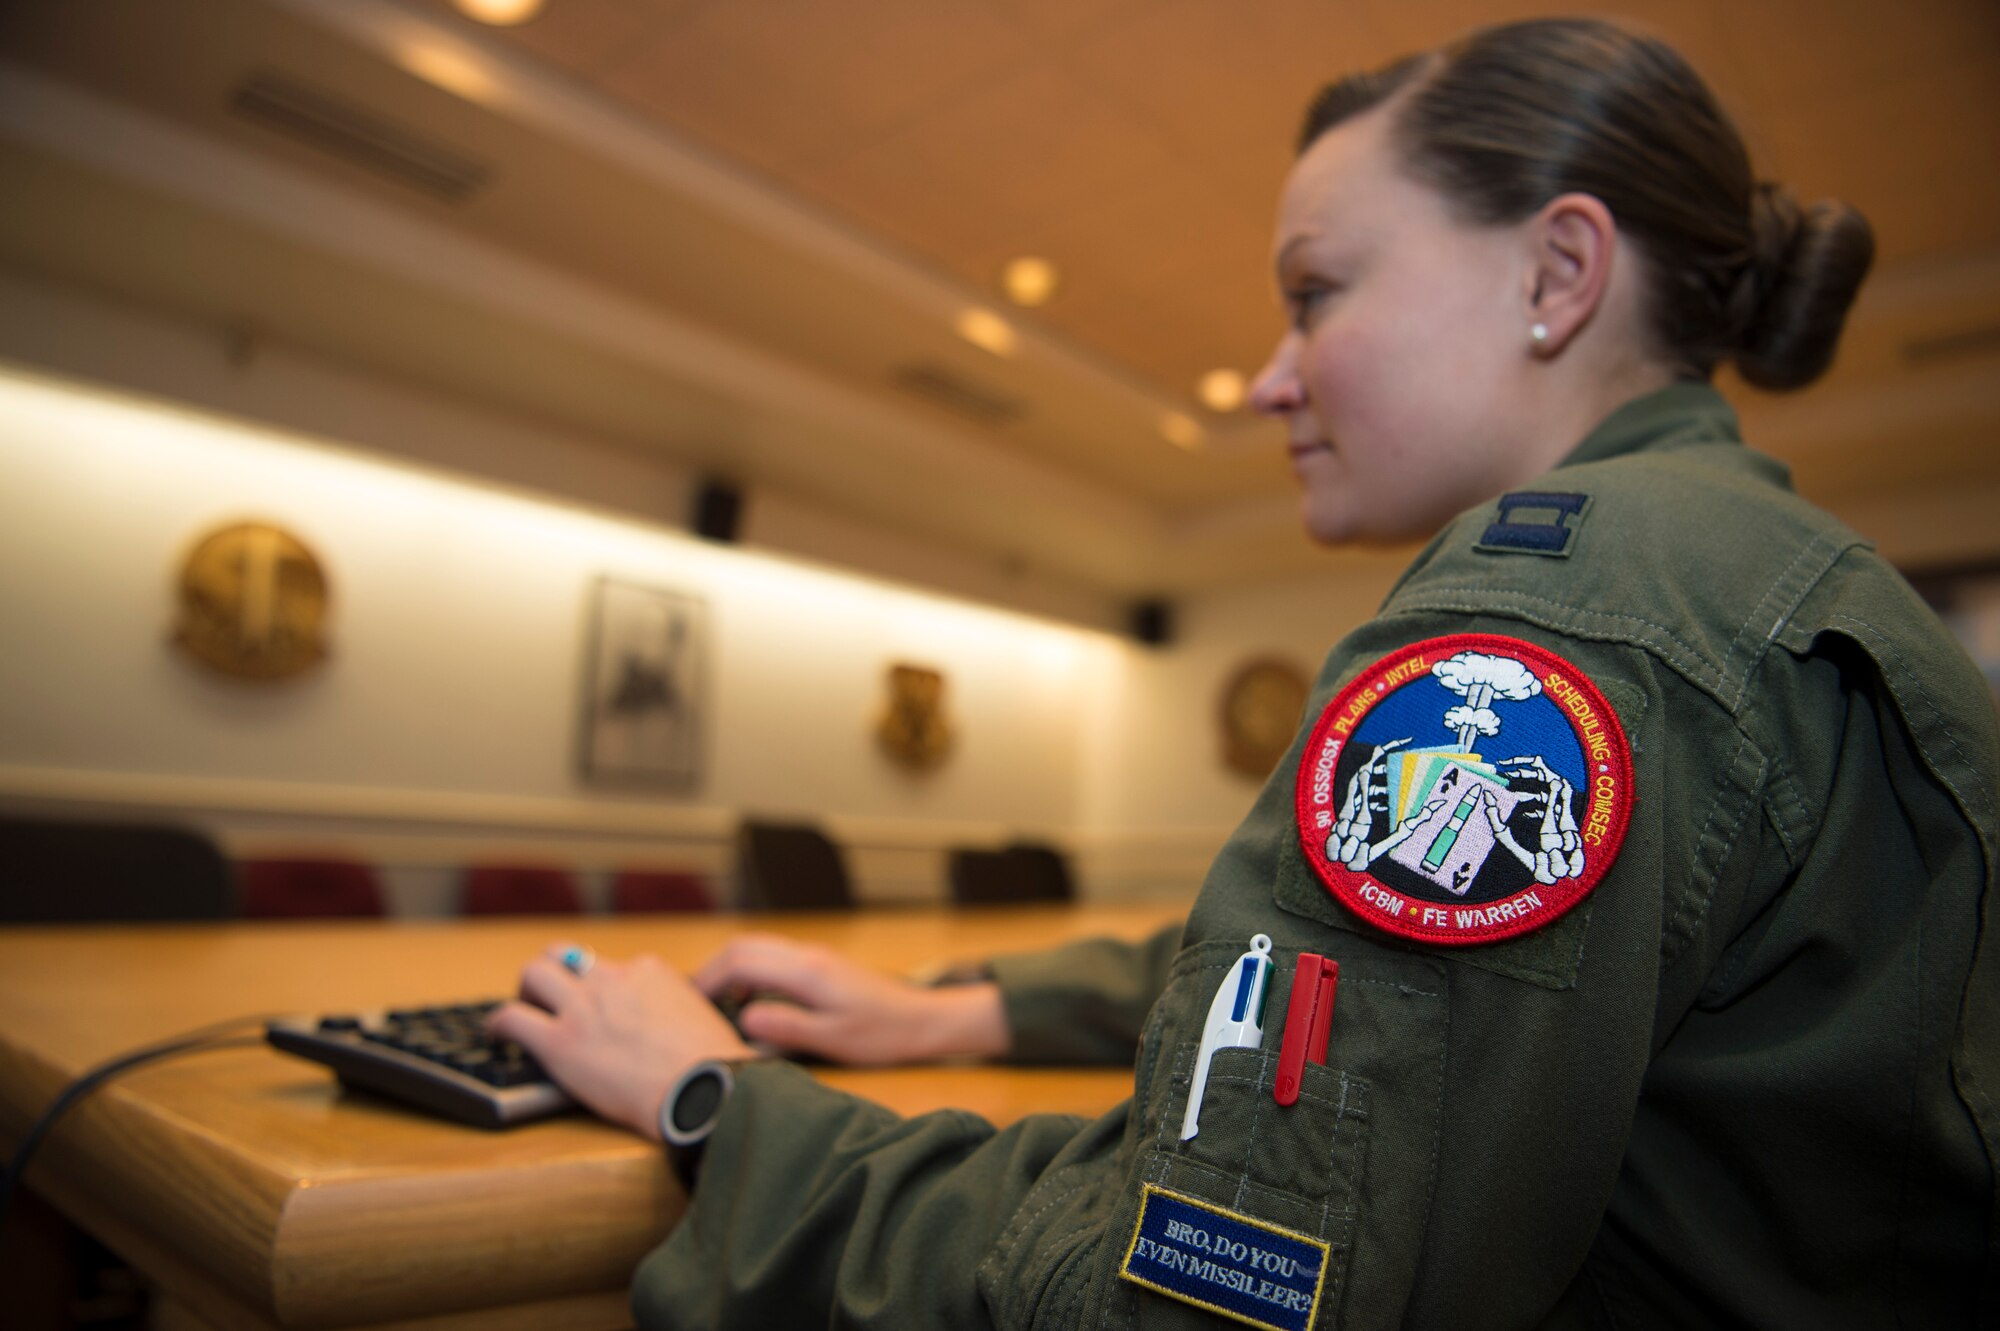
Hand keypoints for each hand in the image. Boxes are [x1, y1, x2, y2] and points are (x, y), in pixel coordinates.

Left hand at [487, 942, 756, 1139]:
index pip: (610, 966)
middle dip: (553, 973)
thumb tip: (671, 1018)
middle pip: (565, 955)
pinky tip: (500, 1035)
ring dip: (526, 990)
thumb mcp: (701, 1014)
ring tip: (524, 1011)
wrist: (703, 1093)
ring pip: (534, 973)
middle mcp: (611, 980)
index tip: (598, 1010)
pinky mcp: (559, 1042)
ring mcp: (583, 1009)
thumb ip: (674, 1005)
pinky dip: (500, 1023)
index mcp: (648, 972)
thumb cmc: (713, 1066)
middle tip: (548, 998)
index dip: (599, 989)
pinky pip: (511, 1017)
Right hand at [692, 933, 1008, 1066]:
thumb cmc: (881, 1034)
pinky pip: (772, 957)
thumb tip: (744, 1018)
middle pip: (744, 946)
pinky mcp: (818, 965)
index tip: (686, 1005)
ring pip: (757, 948)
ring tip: (713, 1004)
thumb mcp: (833, 1040)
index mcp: (806, 971)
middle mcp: (807, 955)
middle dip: (711, 970)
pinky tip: (748, 1000)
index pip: (741, 960)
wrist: (919, 1020)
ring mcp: (813, 956)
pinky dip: (749, 971)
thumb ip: (788, 1027)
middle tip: (692, 1004)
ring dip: (730, 969)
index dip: (707, 979)